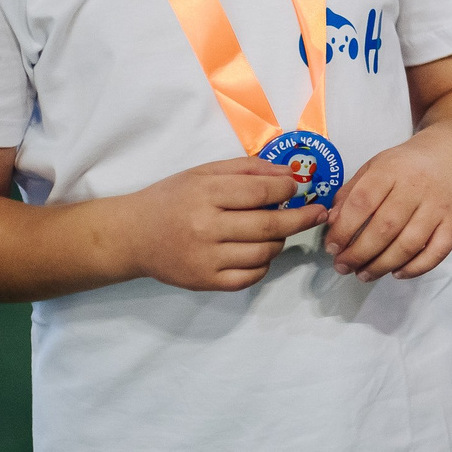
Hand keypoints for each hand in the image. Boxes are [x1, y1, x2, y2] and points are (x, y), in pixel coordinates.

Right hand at [114, 157, 315, 291]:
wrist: (132, 236)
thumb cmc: (171, 198)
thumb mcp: (204, 173)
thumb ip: (247, 169)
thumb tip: (289, 173)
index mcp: (205, 194)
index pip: (261, 193)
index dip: (287, 189)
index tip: (298, 188)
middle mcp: (206, 227)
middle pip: (270, 226)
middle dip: (301, 218)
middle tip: (318, 213)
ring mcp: (206, 259)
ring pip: (265, 252)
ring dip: (280, 240)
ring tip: (276, 230)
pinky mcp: (206, 282)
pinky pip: (251, 276)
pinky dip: (263, 264)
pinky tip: (258, 251)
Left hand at [325, 134, 451, 281]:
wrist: (448, 158)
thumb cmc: (403, 167)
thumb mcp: (373, 168)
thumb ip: (350, 194)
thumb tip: (332, 223)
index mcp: (391, 169)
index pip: (363, 202)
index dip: (344, 229)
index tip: (332, 247)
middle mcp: (417, 186)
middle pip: (385, 228)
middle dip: (359, 253)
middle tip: (344, 266)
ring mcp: (438, 205)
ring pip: (409, 244)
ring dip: (382, 265)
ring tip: (364, 274)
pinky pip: (437, 252)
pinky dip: (416, 268)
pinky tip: (397, 273)